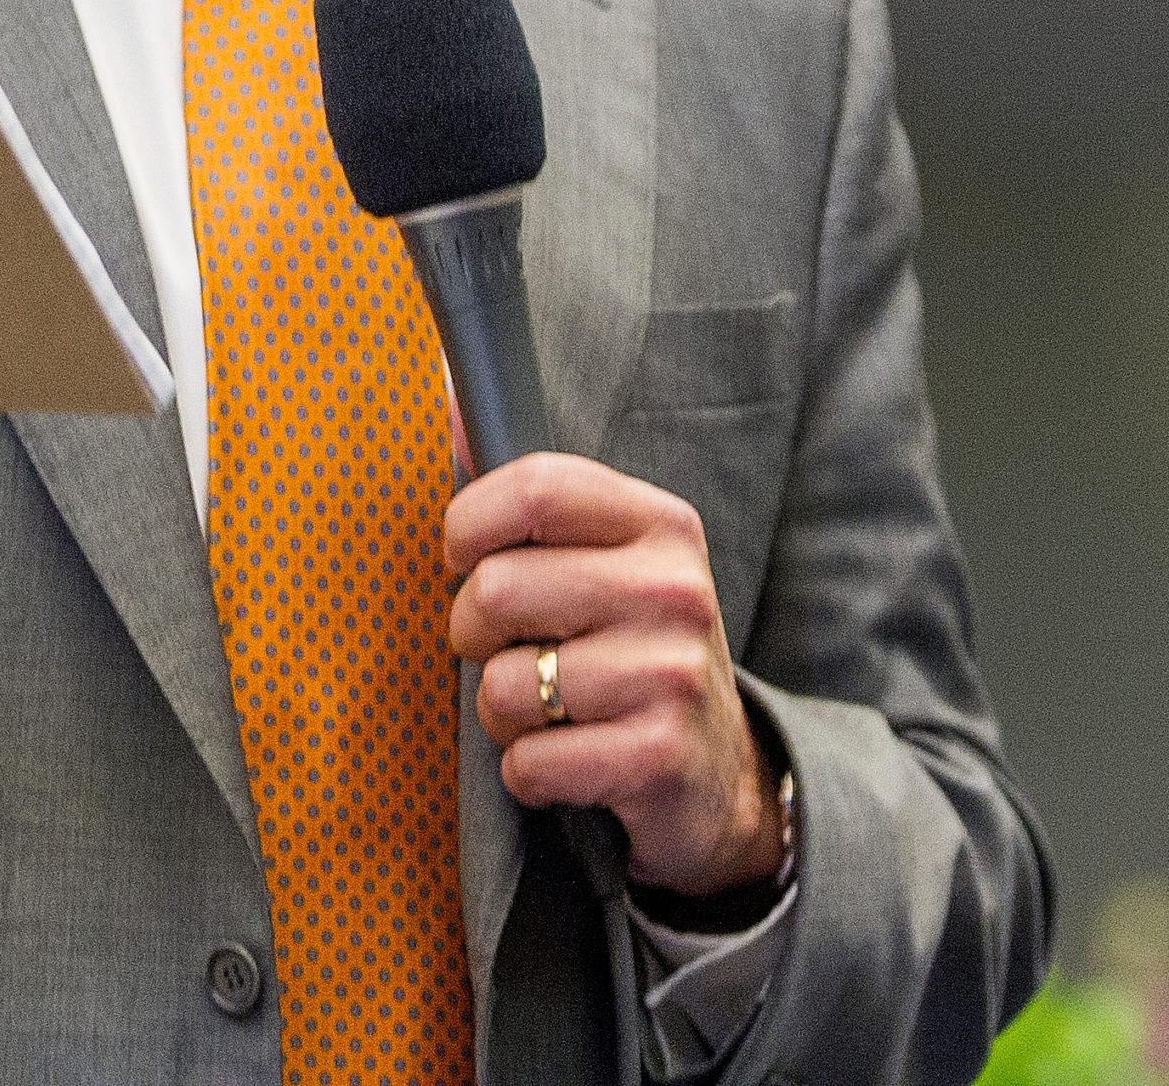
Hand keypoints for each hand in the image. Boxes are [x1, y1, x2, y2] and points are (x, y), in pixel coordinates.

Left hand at [444, 453, 784, 899]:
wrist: (717, 773)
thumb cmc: (634, 650)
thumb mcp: (609, 561)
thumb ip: (532, 495)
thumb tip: (451, 395)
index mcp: (660, 523)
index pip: (533, 487)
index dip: (468, 526)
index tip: (464, 559)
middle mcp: (674, 588)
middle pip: (496, 590)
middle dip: (472, 635)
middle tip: (506, 651)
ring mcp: (671, 673)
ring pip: (501, 686)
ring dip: (502, 713)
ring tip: (549, 711)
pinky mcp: (658, 756)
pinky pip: (528, 763)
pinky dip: (527, 772)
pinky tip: (572, 761)